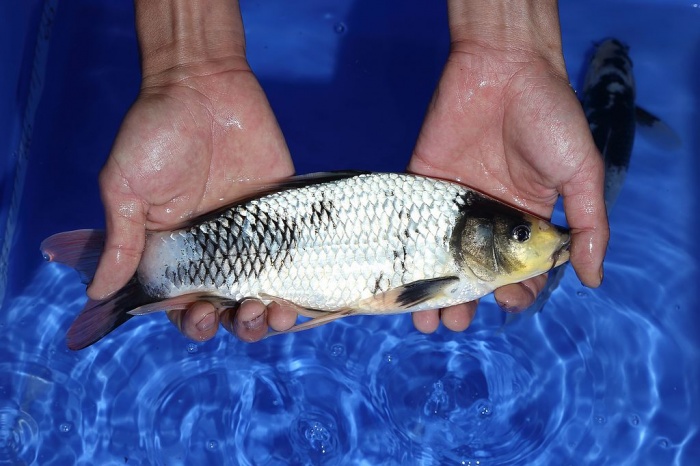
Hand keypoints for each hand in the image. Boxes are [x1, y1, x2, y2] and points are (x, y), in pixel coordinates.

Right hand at [89, 60, 297, 341]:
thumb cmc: (155, 134)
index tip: (200, 314)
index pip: (185, 305)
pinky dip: (302, 282)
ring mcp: (254, 236)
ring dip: (272, 316)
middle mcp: (217, 251)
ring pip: (267, 293)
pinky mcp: (284, 215)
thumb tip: (99, 293)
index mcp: (176, 252)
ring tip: (275, 312)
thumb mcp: (125, 188)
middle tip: (246, 312)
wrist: (203, 85)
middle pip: (231, 309)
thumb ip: (120, 242)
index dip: (194, 322)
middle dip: (240, 325)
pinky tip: (303, 293)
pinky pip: (296, 258)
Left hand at [408, 42, 607, 332]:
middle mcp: (486, 219)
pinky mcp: (422, 185)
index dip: (513, 292)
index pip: (518, 270)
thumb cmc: (549, 118)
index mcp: (524, 220)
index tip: (505, 302)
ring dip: (432, 290)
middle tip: (455, 320)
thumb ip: (588, 225)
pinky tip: (400, 282)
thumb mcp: (580, 172)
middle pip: (472, 271)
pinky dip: (403, 255)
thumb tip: (593, 277)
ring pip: (438, 258)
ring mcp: (451, 204)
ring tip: (426, 319)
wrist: (503, 68)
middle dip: (465, 301)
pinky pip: (411, 225)